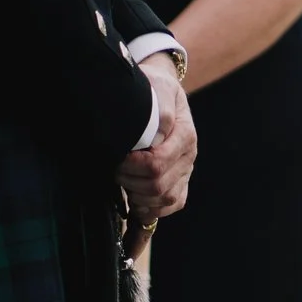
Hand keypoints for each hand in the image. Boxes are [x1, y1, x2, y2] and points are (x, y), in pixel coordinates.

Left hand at [117, 54, 195, 224]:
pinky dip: (151, 213)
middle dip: (130, 183)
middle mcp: (188, 157)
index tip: (115, 158)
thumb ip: (159, 108)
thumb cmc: (153, 89)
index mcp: (184, 136)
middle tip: (113, 170)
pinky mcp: (179, 181)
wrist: (161, 90)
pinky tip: (134, 210)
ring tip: (123, 183)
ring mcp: (185, 171)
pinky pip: (171, 206)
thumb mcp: (156, 88)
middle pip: (159, 188)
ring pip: (166, 202)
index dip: (130, 167)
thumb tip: (157, 132)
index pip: (156, 165)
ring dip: (139, 198)